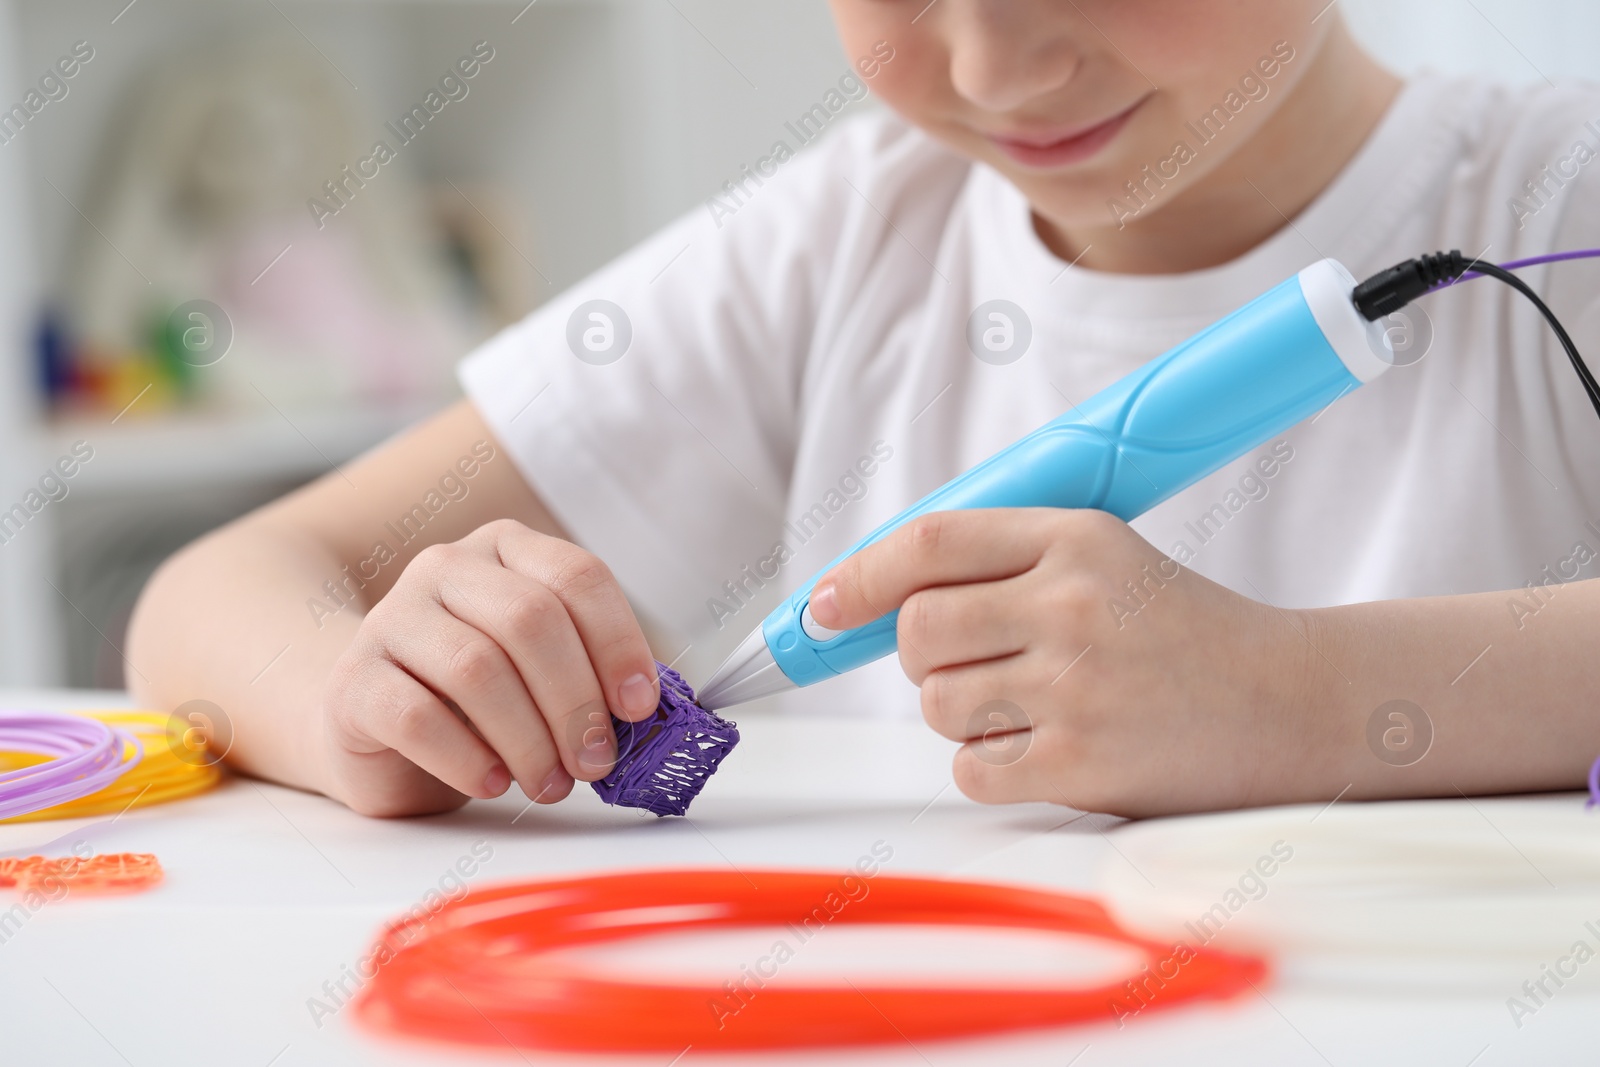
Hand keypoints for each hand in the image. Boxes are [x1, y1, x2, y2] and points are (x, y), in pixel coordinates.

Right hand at [318, 519, 660, 815]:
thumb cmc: (477, 699)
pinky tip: (492, 782)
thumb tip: (647, 714)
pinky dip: (468, 759)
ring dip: (529, 739)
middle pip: (530, 620)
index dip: (618, 643)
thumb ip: (591, 676)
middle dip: (576, 701)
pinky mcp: (354, 681)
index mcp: (506, 550)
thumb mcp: (541, 672)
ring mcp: (391, 618)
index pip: (577, 577)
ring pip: (477, 668)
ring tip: (549, 784)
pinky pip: (417, 716)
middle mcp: (446, 568)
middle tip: (595, 761)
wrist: (377, 727)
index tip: (640, 708)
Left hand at [807, 509, 1330, 816]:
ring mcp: (1075, 689)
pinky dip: (989, 764)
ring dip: (959, 709)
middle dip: (917, 652)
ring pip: (935, 703)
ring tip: (1030, 702)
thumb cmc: (1180, 627)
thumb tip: (868, 592)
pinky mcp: (1080, 766)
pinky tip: (1047, 746)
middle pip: (915, 630)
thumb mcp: (1103, 557)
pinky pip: (969, 768)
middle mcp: (1070, 606)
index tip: (824, 604)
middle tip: (968, 659)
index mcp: (1074, 537)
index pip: (930, 542)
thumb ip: (999, 562)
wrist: (1289, 703)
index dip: (860, 574)